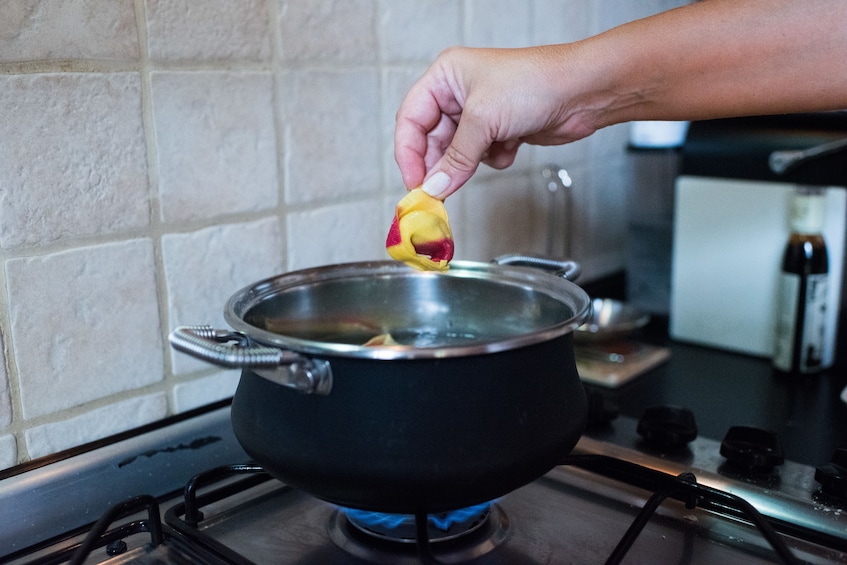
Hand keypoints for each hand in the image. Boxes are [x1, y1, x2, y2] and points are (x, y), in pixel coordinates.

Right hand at [394, 45, 601, 198]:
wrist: (582, 91)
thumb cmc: (535, 83)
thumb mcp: (483, 120)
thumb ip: (454, 159)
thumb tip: (433, 187)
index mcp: (445, 77)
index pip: (410, 119)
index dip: (408, 153)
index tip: (414, 183)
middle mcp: (458, 93)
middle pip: (432, 140)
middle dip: (441, 164)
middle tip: (439, 192)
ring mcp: (480, 114)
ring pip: (457, 153)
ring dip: (472, 161)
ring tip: (490, 154)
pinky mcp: (499, 131)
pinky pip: (481, 157)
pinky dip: (494, 157)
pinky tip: (512, 145)